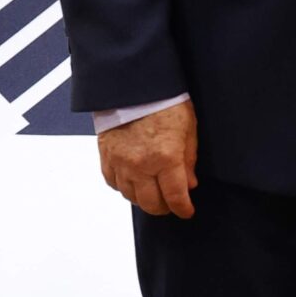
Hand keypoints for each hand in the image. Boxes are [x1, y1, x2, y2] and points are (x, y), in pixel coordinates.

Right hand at [98, 101, 198, 217]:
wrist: (133, 85)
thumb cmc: (163, 101)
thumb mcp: (188, 128)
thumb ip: (189, 159)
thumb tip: (189, 183)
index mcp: (166, 158)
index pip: (175, 197)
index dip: (183, 209)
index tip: (186, 211)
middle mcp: (141, 165)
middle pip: (151, 203)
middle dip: (164, 208)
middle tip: (171, 204)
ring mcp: (121, 163)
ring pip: (131, 197)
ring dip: (144, 199)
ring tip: (153, 194)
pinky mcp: (106, 157)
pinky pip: (114, 183)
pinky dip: (124, 187)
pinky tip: (134, 183)